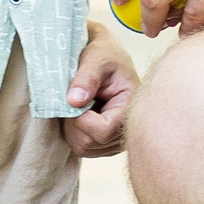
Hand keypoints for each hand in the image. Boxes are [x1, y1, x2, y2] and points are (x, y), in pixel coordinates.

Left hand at [60, 20, 138, 157]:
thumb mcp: (95, 58)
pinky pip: (82, 148)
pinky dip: (74, 131)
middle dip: (74, 122)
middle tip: (76, 98)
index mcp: (131, 108)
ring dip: (73, 127)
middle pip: (90, 143)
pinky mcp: (106, 144)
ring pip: (83, 148)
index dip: (82, 119)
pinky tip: (82, 113)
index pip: (103, 132)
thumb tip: (74, 101)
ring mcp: (117, 140)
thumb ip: (86, 78)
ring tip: (81, 103)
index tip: (76, 99)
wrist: (108, 57)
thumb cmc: (104, 55)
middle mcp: (127, 129)